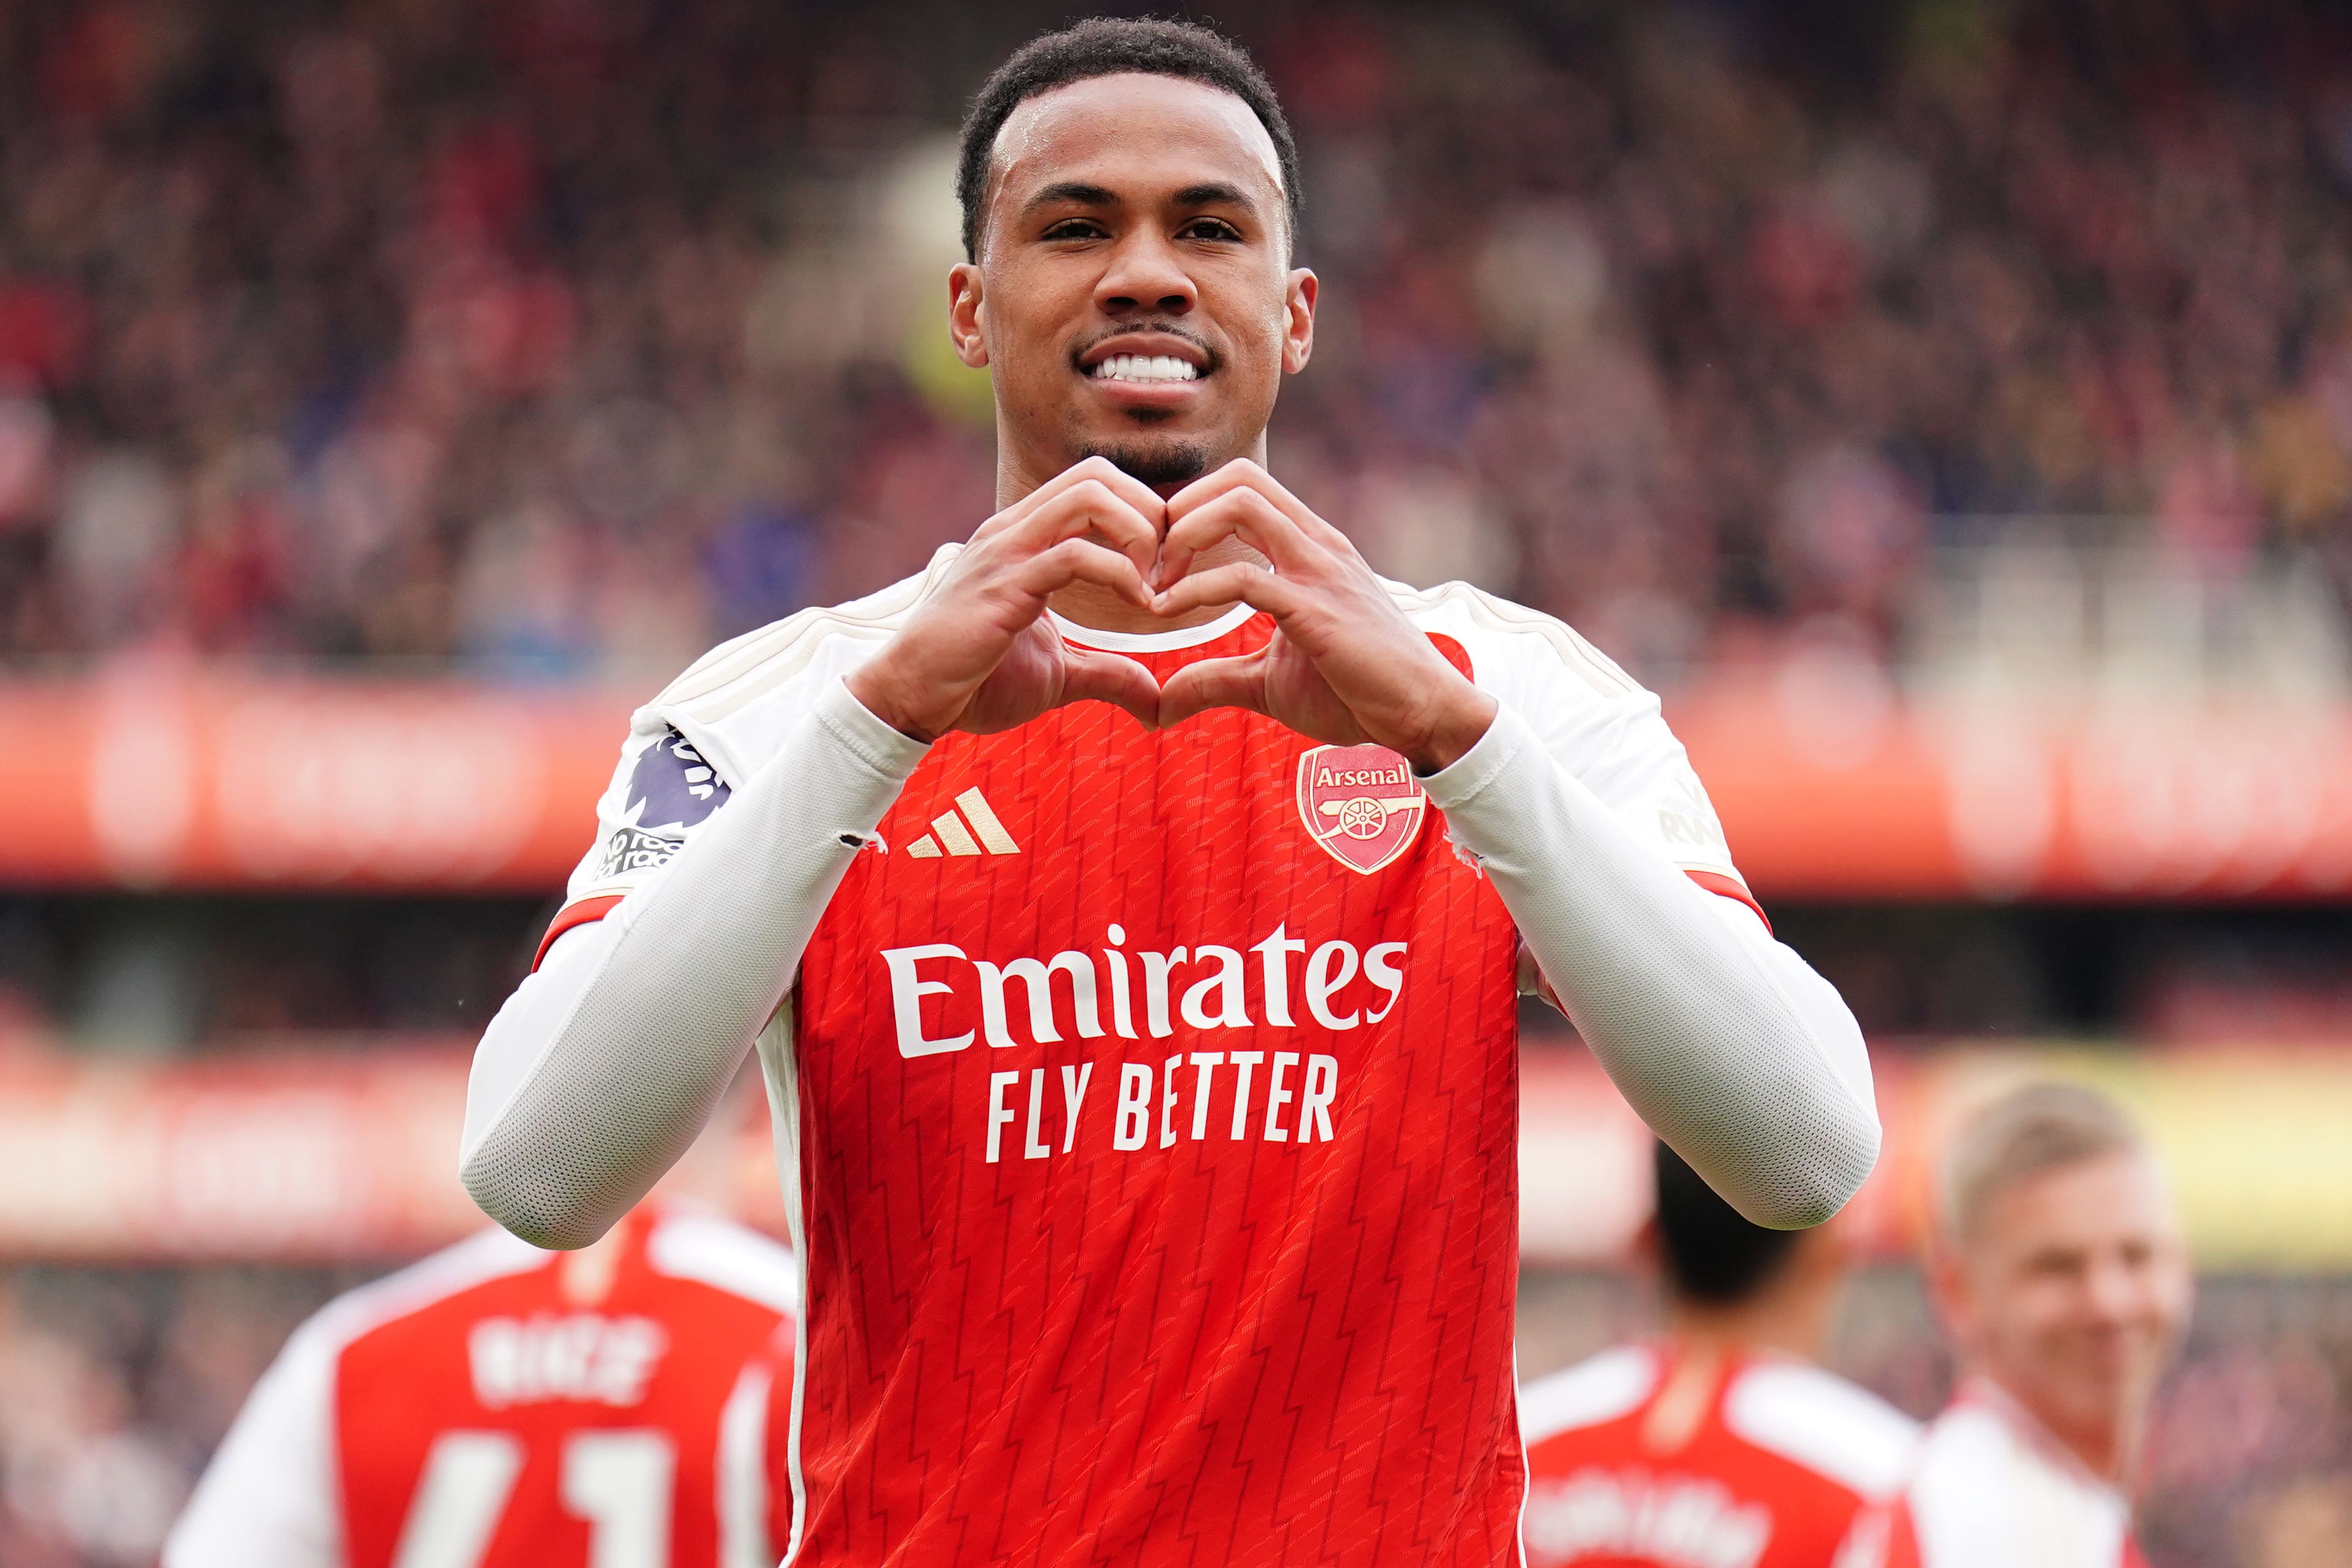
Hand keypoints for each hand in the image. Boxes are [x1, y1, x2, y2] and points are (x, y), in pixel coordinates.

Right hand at [847, 457, 1164, 741]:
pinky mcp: (1005, 585)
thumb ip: (1109, 674)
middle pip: (1099, 473)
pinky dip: (1122, 574)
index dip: (1145, 516)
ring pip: (1091, 495)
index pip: (1096, 483)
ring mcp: (1008, 551)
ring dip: (1141, 535)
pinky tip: (1140, 606)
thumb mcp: (1058, 676)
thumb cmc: (975, 681)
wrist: (911, 699)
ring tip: (1155, 587)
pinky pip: (1075, 554)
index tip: (1166, 573)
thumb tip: (1157, 702)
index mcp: (1026, 537)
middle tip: (1169, 573)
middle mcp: (1016, 530)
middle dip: (1151, 514)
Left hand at [1151, 460, 1497, 772]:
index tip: (1159, 566)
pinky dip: (1194, 589)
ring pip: (1240, 505)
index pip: (1243, 487)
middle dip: (1179, 510)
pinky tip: (1169, 613)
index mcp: (1309, 548)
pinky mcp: (1317, 610)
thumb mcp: (1268, 682)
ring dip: (1182, 537)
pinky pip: (1244, 578)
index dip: (1190, 512)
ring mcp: (1319, 571)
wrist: (1425, 715)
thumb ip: (1214, 678)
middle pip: (1238, 478)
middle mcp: (1315, 544)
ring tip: (1155, 587)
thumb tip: (1160, 703)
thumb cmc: (1357, 692)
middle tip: (1150, 567)